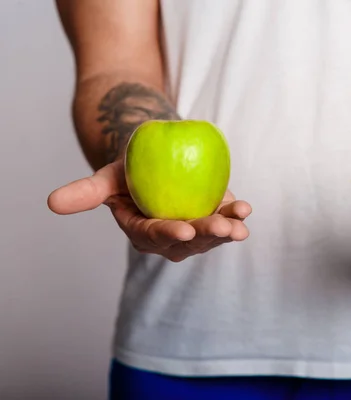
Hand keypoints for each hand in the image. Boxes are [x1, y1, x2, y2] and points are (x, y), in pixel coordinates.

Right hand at [47, 160, 251, 262]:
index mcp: (142, 232)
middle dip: (206, 236)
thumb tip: (51, 203)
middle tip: (223, 227)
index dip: (168, 234)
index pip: (154, 236)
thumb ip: (85, 193)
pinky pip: (225, 219)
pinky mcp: (212, 217)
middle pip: (189, 241)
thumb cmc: (128, 169)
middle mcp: (170, 238)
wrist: (153, 160)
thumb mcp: (107, 179)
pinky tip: (246, 210)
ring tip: (241, 223)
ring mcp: (194, 229)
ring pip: (211, 235)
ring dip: (227, 229)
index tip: (184, 230)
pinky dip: (236, 216)